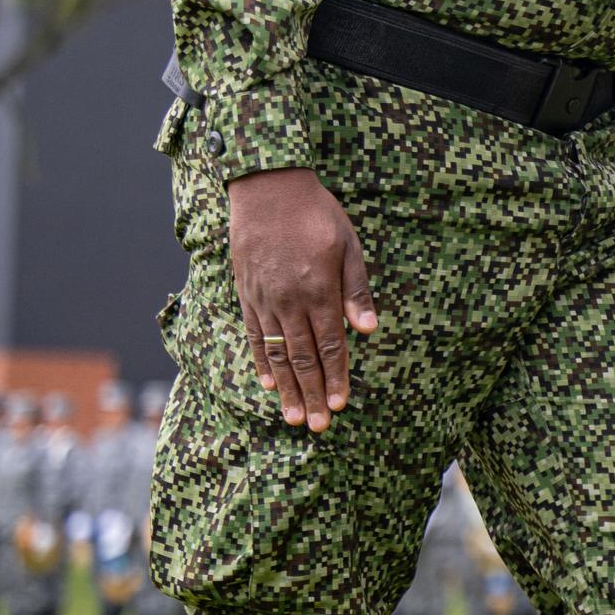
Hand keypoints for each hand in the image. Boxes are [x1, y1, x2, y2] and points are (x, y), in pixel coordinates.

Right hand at [226, 168, 374, 432]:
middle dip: (313, 394)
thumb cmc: (317, 214)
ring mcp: (264, 300)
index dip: (337, 377)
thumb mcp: (349, 246)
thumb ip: (357, 291)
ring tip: (294, 417)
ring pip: (276, 353)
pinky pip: (254, 335)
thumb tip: (368, 330)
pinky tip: (268, 384)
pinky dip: (261, 362)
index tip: (342, 405)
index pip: (330, 345)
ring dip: (287, 389)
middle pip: (303, 358)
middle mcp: (289, 301)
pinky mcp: (247, 293)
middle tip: (318, 427)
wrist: (267, 188)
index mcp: (319, 291)